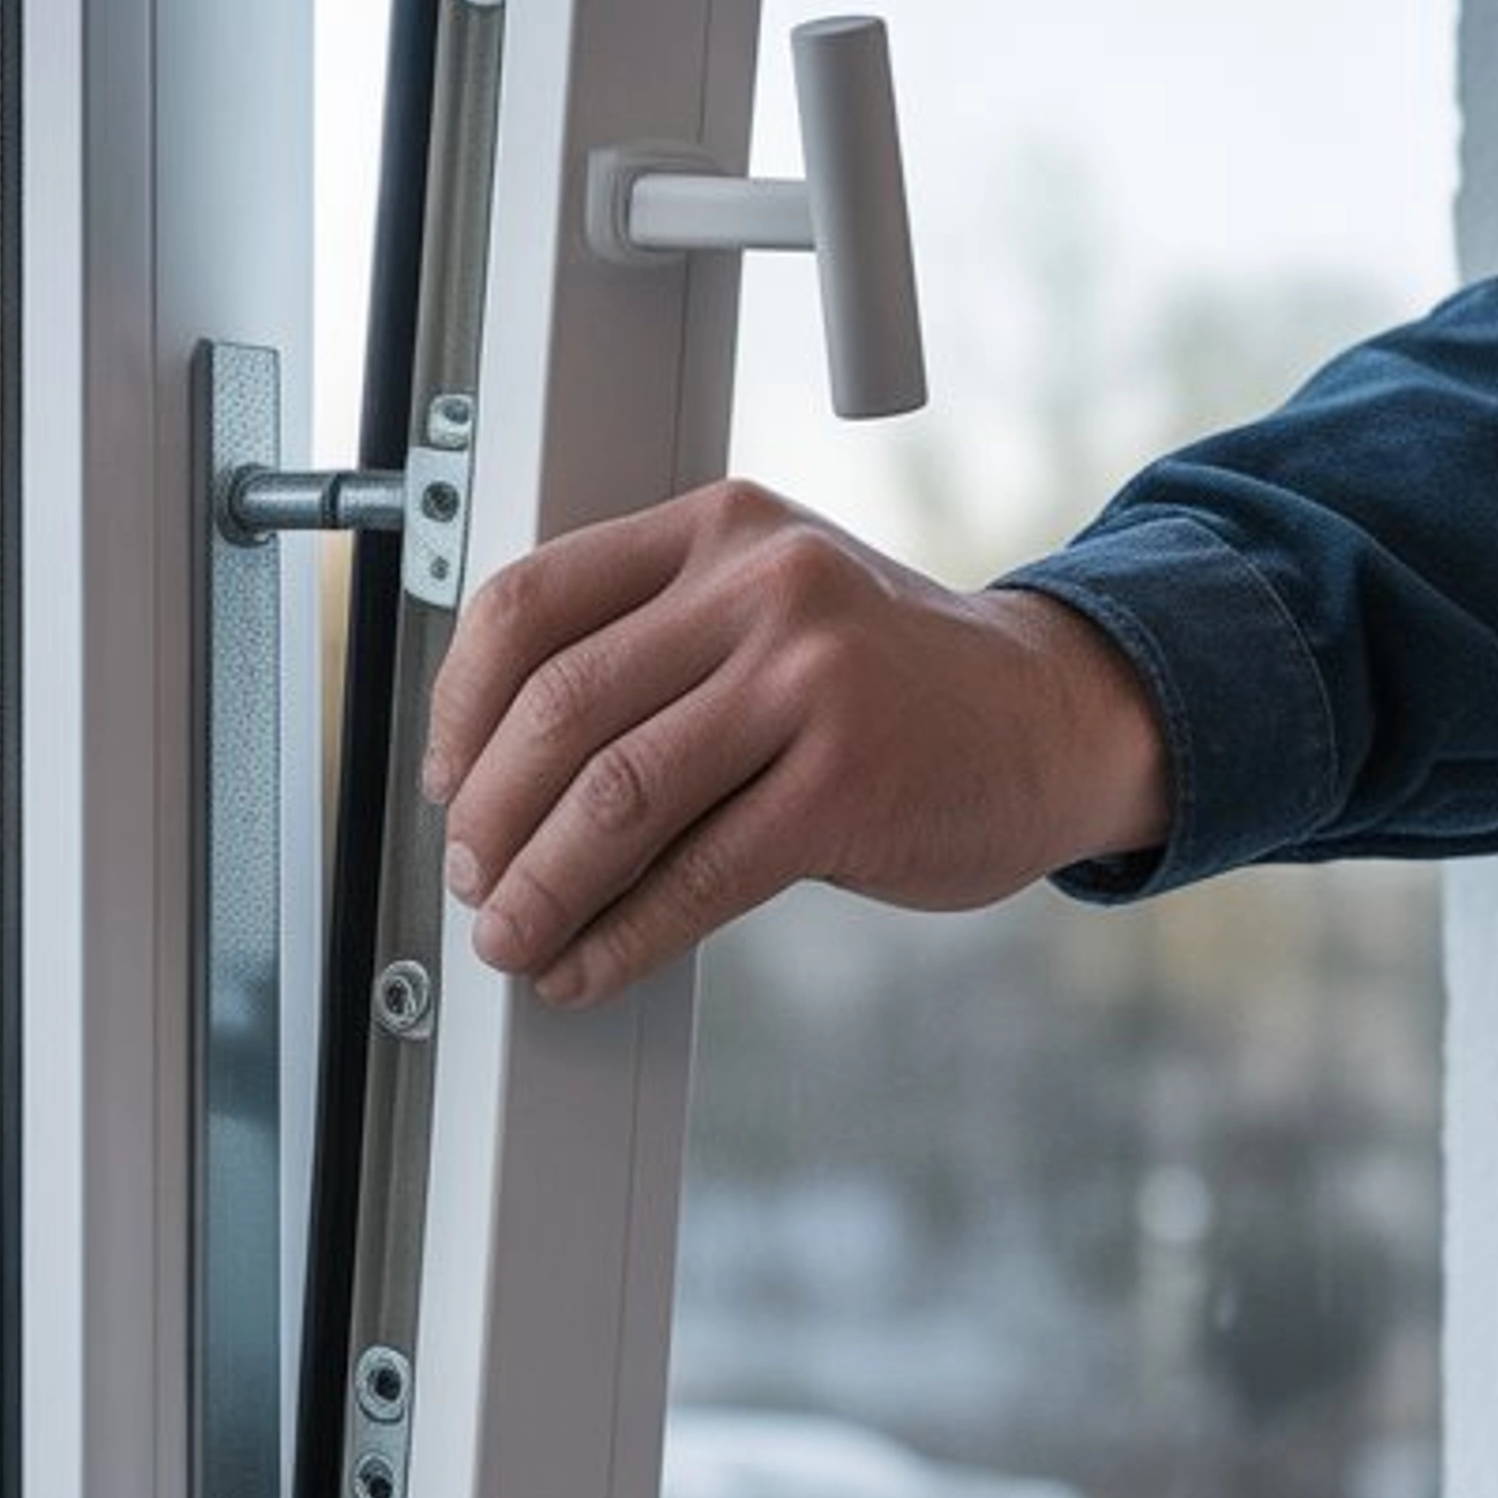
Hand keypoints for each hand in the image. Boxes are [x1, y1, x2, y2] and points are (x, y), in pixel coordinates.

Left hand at [419, 481, 1172, 1007]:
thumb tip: (494, 774)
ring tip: (514, 940)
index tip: (446, 780)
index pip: (532, 603)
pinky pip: (696, 877)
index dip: (460, 708)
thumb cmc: (889, 682)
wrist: (1052, 716)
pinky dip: (622, 938)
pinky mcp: (845, 785)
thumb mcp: (770, 610)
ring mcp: (808, 682)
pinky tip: (589, 969)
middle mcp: (761, 586)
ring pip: (615, 797)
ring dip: (542, 889)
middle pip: (560, 709)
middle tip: (474, 882)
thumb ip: (654, 647)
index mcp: (718, 528)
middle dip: (491, 817)